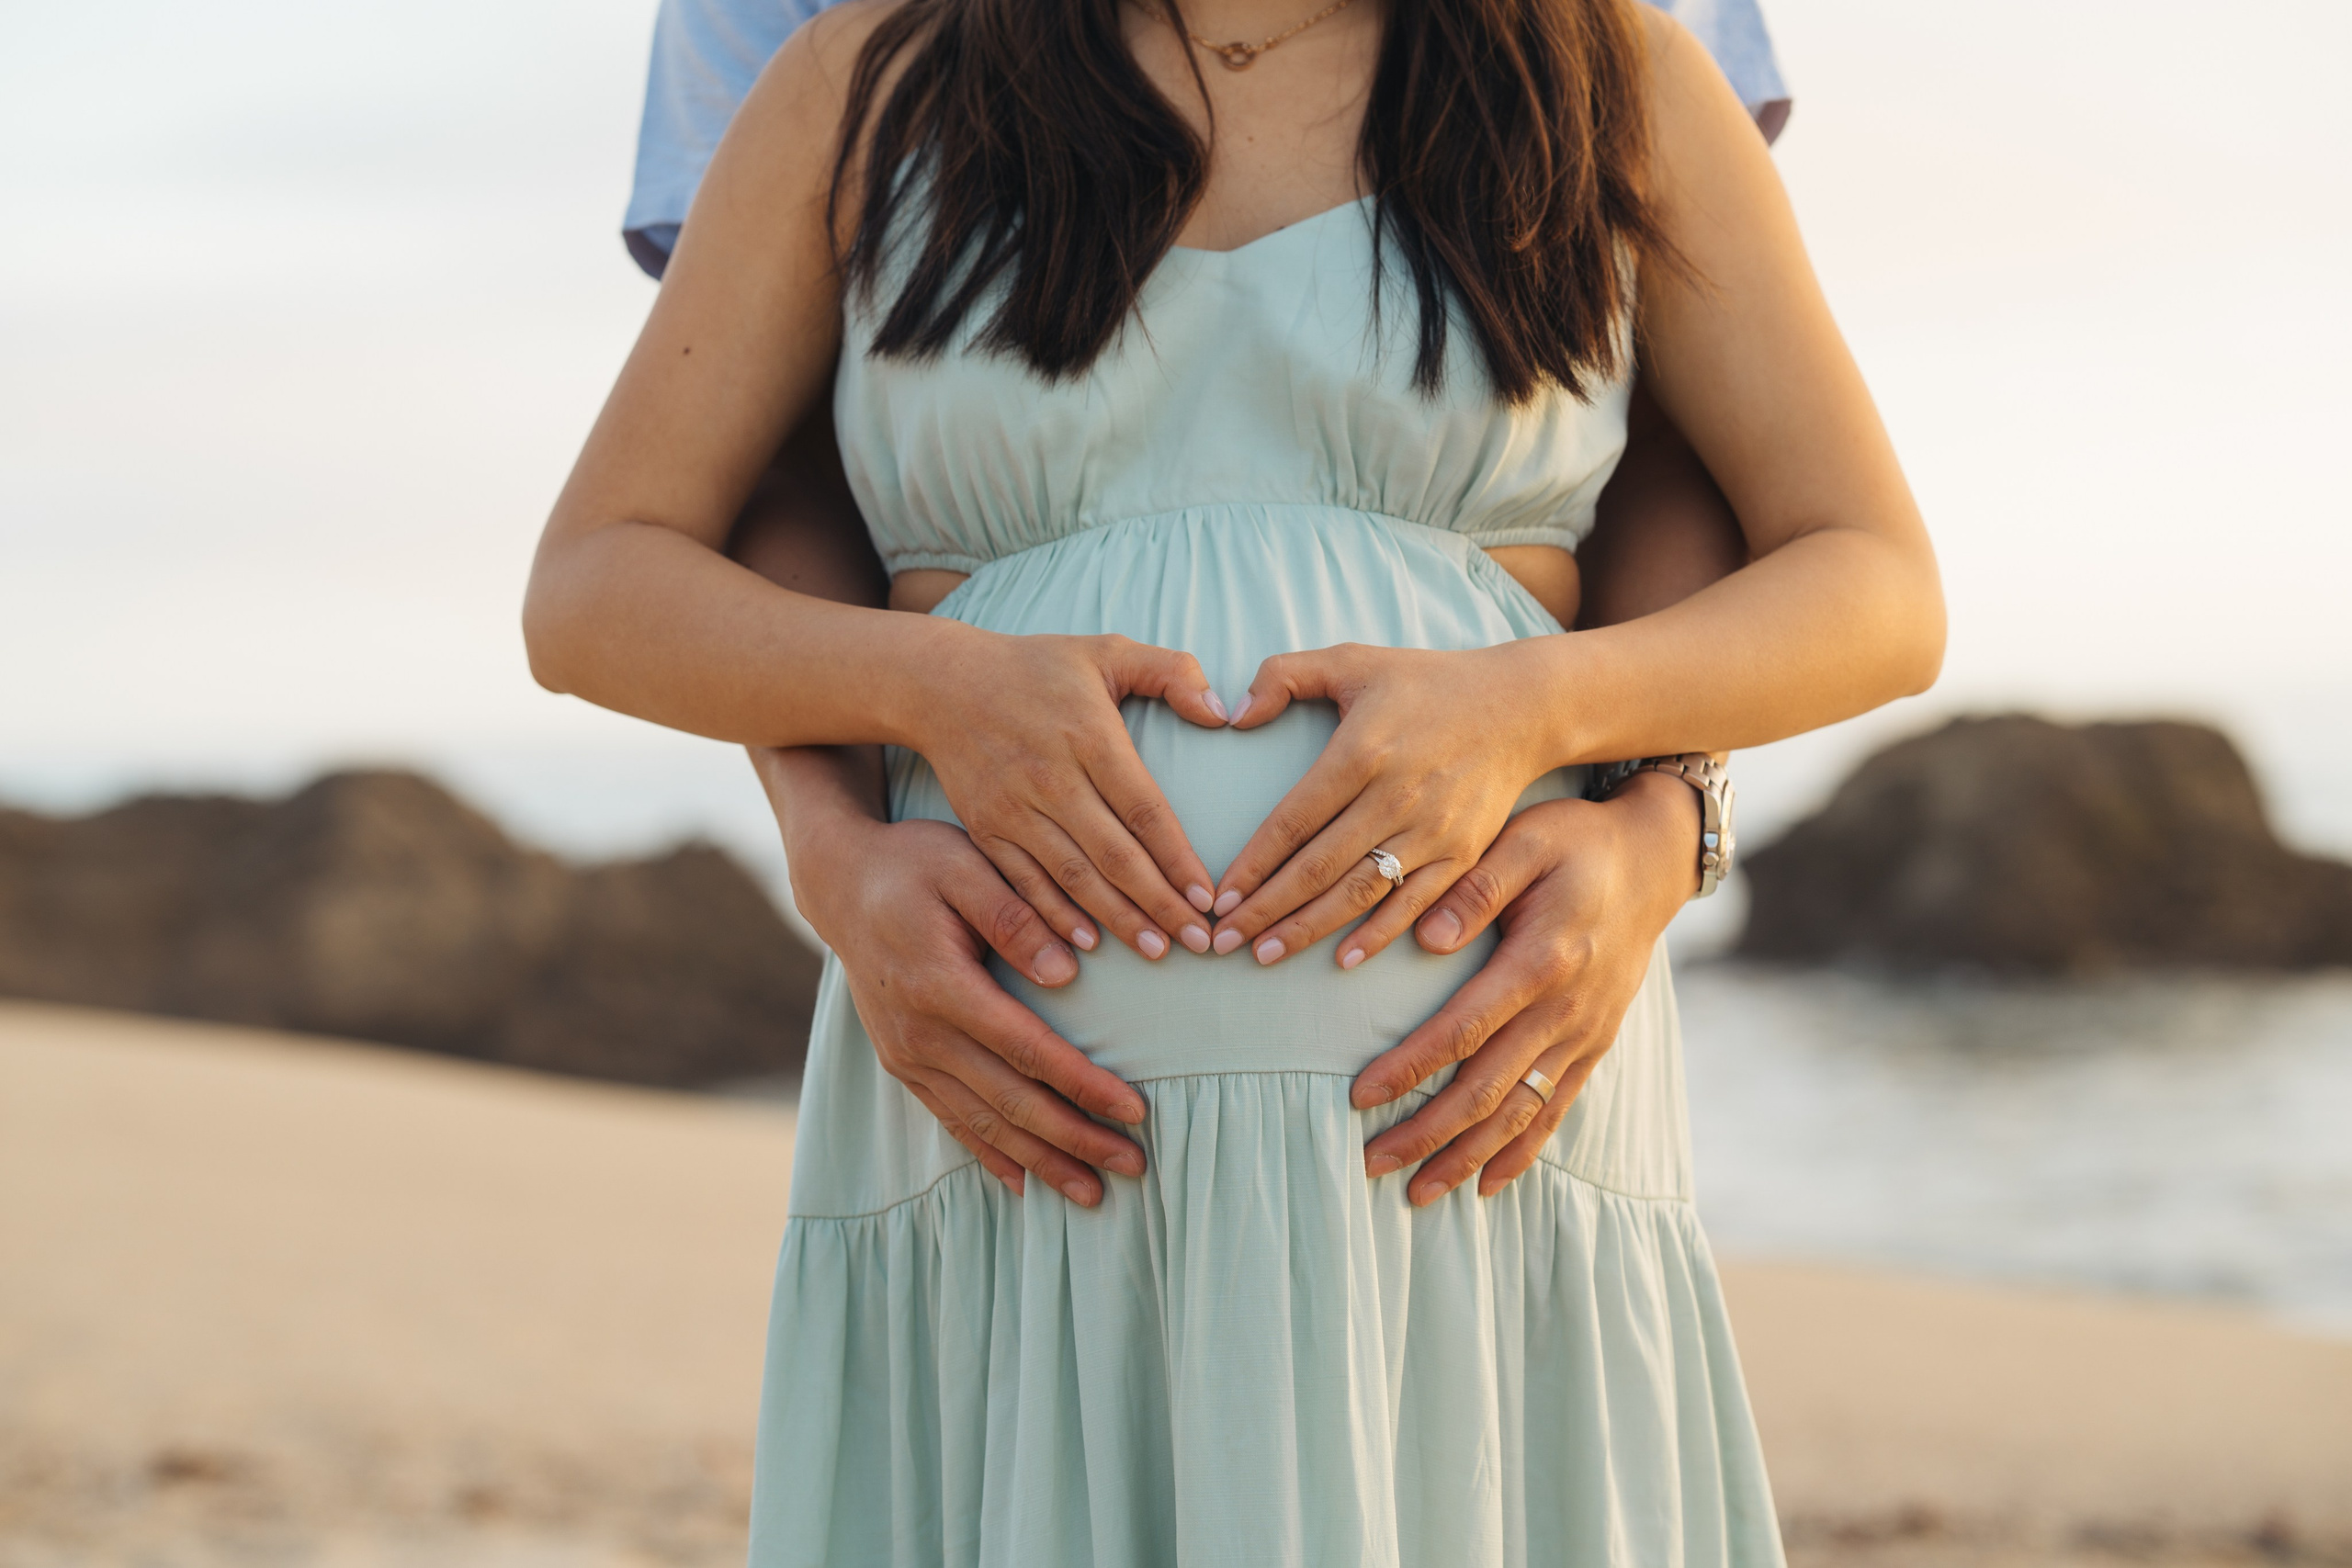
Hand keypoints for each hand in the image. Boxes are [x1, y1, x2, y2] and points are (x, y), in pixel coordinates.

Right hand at [790, 812, 1151, 1205]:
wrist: (839, 886)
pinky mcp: (901, 1063)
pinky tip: (1023, 1184)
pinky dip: (989, 1154)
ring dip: (1040, 1162)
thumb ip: (1014, 916)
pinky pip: (950, 1120)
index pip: (1027, 1049)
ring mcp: (906, 1055)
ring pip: (982, 1123)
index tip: (1135, 1110)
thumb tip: (1067, 972)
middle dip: (1075, 1139)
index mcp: (941, 985)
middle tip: (1134, 1166)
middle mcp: (919, 1033)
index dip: (1082, 1085)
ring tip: (1094, 1193)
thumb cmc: (913, 866)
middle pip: (1010, 1101)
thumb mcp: (964, 866)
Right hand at [917, 628, 1229, 959]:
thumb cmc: (1036, 667)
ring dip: (1117, 919)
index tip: (1207, 897)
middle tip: (1197, 941)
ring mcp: (1015, 808)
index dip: (1178, 859)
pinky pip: (1026, 882)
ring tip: (1155, 951)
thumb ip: (1172, 672)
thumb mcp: (1107, 650)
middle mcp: (1052, 779)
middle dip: (1159, 904)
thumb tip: (1221, 713)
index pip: (1145, 811)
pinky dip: (1056, 916)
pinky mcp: (986, 829)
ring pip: (1073, 877)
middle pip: (1114, 855)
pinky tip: (1088, 943)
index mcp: (1090, 738)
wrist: (942, 682)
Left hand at [1206, 640, 1553, 964]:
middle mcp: (1396, 797)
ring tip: (1265, 956)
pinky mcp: (1463, 853)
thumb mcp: (1352, 660)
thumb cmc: (1426, 683)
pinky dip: (1378, 935)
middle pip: (1318, 868)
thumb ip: (1284, 674)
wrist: (1521, 707)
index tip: (1220, 898)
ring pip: (1359, 892)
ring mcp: (1433, 830)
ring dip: (1309, 929)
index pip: (1293, 822)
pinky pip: (1413, 904)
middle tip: (1224, 941)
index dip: (1253, 864)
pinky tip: (1342, 960)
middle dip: (1267, 910)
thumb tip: (1233, 715)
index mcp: (1361, 752)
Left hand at [1348, 774, 1699, 1203]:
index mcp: (1541, 961)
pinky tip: (1485, 1185)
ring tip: (1417, 1194)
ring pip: (1521, 1113)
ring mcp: (1585, 1035)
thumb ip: (1475, 886)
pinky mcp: (1594, 1045)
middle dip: (1428, 1133)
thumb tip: (1427, 937)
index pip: (1463, 1029)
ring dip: (1468, 1157)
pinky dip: (1521, 1152)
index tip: (1359, 1096)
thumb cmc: (1575, 844)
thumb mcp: (1524, 841)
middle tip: (1370, 1163)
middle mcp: (1567, 1010)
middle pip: (1488, 1089)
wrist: (1653, 862)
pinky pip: (1555, 1110)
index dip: (1411, 1067)